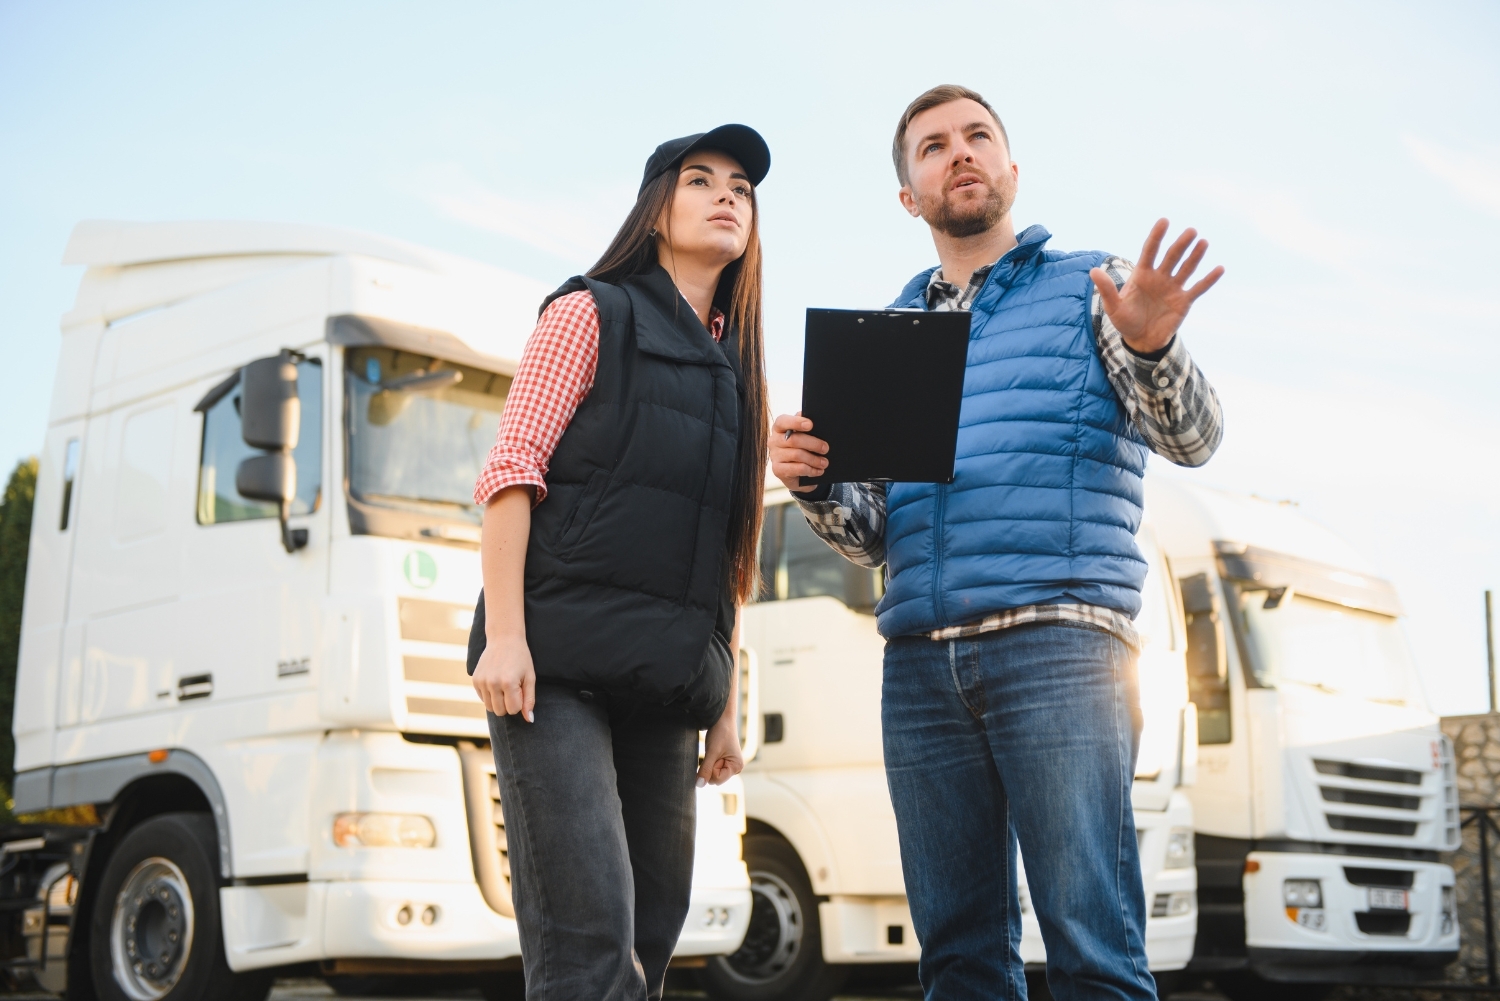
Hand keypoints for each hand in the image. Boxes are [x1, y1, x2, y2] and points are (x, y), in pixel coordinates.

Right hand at [472, 634, 535, 721]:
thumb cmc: (521, 658)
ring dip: (498, 701)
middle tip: (512, 688)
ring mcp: (481, 681)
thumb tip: (529, 720)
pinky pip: (483, 698)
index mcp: (508, 683)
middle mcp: (492, 683)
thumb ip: (529, 700)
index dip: (519, 702)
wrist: (504, 639)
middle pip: (500, 711)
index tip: (520, 689)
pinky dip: (490, 695)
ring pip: (490, 707)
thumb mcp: (530, 677)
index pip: (513, 710)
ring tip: (504, 686)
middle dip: (508, 704)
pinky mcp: (475, 680)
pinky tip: (496, 681)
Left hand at [698, 716, 742, 786]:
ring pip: (712, 774)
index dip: (711, 770)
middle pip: (715, 779)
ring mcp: (730, 765)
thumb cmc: (720, 732)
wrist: (722, 718)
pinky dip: (709, 761)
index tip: (714, 755)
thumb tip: (699, 785)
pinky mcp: (724, 761)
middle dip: (710, 767)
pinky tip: (714, 751)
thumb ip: (706, 769)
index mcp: (737, 767)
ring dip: (709, 764)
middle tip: (714, 752)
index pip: (717, 780)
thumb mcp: (712, 752)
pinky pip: (712, 768)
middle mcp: (735, 768)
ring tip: (715, 750)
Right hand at [770, 413, 827, 492]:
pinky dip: (811, 470)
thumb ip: (805, 426)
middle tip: (825, 448)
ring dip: (814, 459)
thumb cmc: (800, 448)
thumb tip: (813, 417)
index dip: (796, 422)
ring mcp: (774, 456)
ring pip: (797, 455)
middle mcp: (774, 441)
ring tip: (824, 462)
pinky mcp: (778, 470)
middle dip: (813, 444)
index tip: (810, 425)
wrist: (795, 472)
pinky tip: (818, 470)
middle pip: (794, 440)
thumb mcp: (804, 435)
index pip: (782, 421)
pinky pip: (798, 469)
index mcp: (779, 428)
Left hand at [1090, 218, 1224, 354]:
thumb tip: (1093, 271)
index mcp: (1142, 274)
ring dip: (1195, 256)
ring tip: (1203, 242)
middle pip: (1172, 257)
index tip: (1164, 221)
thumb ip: (1106, 289)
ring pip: (1186, 268)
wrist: (1141, 340)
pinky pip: (1198, 288)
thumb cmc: (1125, 320)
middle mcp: (1160, 277)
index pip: (1150, 251)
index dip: (1157, 237)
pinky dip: (1208, 280)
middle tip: (1191, 231)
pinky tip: (1219, 268)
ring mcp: (1173, 288)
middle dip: (1181, 244)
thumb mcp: (1113, 307)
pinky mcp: (1184, 301)